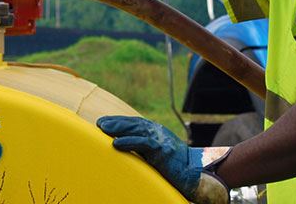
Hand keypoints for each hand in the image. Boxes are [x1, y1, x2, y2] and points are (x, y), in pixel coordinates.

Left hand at [97, 116, 227, 203]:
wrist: (195, 174)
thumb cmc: (175, 167)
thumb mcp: (158, 153)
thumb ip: (145, 148)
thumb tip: (125, 147)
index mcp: (157, 132)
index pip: (135, 123)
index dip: (119, 121)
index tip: (104, 122)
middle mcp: (159, 132)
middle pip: (134, 123)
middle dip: (116, 122)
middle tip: (100, 123)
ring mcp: (161, 140)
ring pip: (137, 130)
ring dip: (119, 128)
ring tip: (103, 129)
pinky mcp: (162, 150)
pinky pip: (143, 143)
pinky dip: (128, 141)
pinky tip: (116, 143)